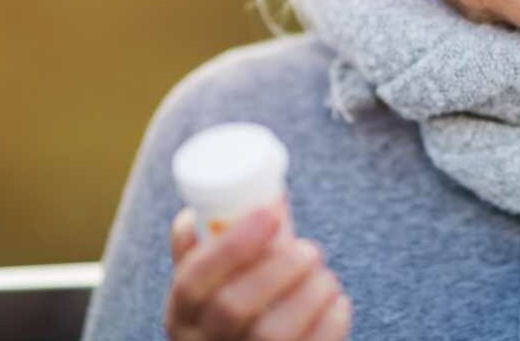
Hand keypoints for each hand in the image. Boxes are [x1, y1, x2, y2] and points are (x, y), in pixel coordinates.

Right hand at [165, 201, 352, 340]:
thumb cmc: (242, 315)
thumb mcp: (219, 285)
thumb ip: (233, 243)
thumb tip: (271, 193)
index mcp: (182, 317)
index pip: (191, 279)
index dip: (231, 244)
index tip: (271, 212)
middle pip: (232, 307)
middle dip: (279, 267)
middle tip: (311, 249)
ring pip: (272, 333)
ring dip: (309, 291)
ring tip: (325, 275)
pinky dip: (331, 321)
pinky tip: (338, 302)